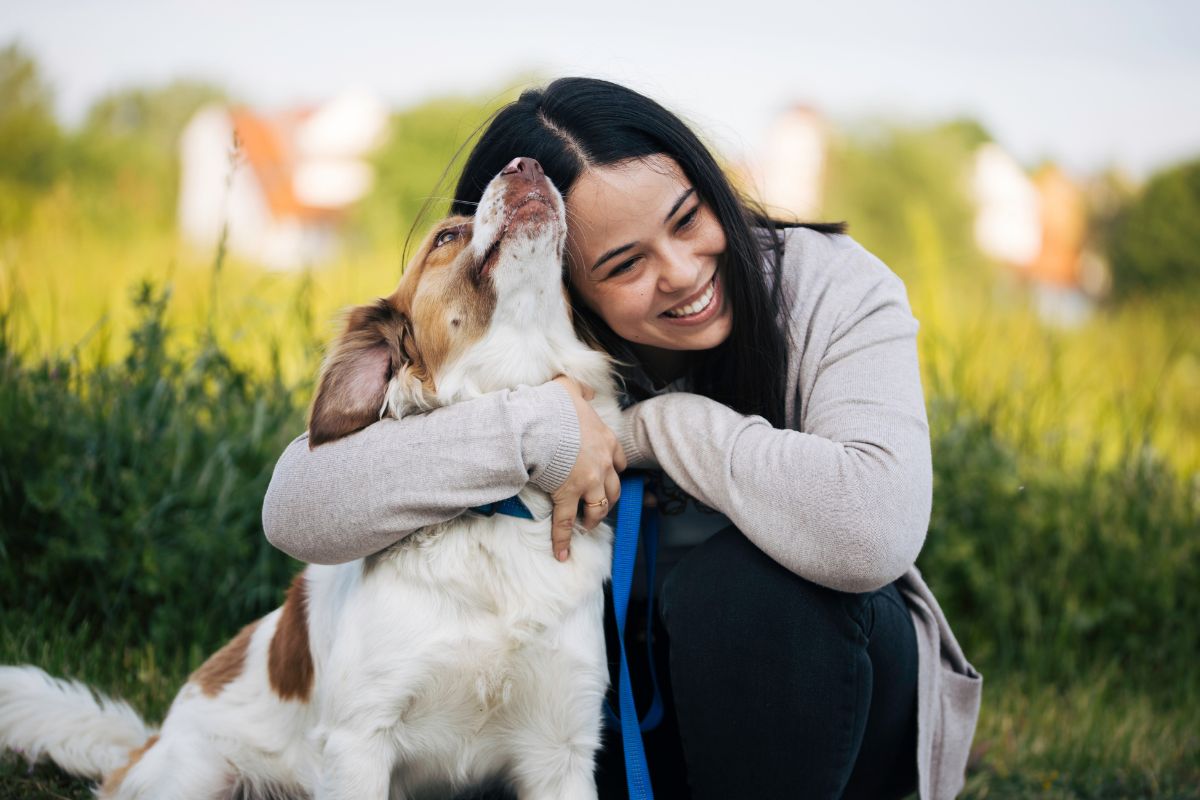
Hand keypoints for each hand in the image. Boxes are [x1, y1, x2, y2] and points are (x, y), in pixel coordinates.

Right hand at [549, 376, 624, 560]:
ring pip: (598, 508)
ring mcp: (587, 482)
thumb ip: (582, 390)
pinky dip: (564, 540)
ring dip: (593, 519)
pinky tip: (562, 554)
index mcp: (606, 441)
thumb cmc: (554, 406)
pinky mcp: (567, 495)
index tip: (610, 476)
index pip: (620, 461)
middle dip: (608, 499)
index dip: (615, 471)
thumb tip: (587, 390)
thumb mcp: (571, 389)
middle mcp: (602, 465)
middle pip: (614, 489)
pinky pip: (565, 523)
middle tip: (599, 506)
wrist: (540, 422)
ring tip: (587, 527)